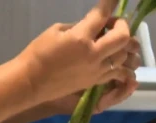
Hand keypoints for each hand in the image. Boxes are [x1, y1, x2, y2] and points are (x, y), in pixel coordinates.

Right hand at [17, 0, 134, 103]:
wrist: (31, 82)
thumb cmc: (38, 53)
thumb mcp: (55, 31)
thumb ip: (78, 27)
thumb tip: (91, 25)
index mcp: (80, 38)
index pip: (101, 14)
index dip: (110, 2)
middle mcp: (93, 54)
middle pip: (123, 37)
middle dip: (123, 25)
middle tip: (115, 23)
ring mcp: (97, 70)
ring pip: (124, 57)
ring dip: (124, 46)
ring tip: (117, 43)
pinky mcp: (95, 82)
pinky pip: (119, 74)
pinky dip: (124, 67)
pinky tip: (123, 63)